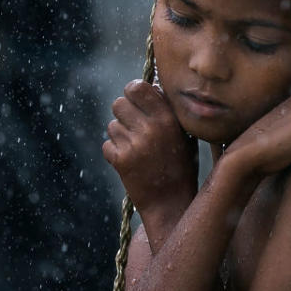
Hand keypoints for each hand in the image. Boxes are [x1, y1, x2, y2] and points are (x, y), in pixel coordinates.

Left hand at [102, 80, 198, 212]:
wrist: (171, 203)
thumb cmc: (180, 167)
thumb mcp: (183, 135)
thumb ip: (167, 110)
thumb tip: (150, 87)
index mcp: (168, 119)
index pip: (137, 87)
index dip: (133, 91)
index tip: (136, 98)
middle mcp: (150, 129)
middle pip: (118, 103)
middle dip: (124, 113)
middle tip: (134, 126)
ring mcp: (134, 145)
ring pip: (112, 125)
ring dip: (120, 134)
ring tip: (136, 148)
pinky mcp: (120, 161)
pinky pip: (107, 145)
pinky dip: (114, 152)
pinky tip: (129, 161)